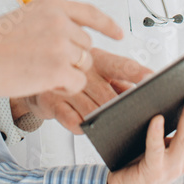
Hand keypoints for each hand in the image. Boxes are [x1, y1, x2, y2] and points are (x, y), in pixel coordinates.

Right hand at [0, 0, 122, 97]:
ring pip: (82, 64)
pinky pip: (76, 82)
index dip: (107, 24)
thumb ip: (49, 21)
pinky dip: (64, 87)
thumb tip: (68, 35)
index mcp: (51, 6)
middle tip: (44, 62)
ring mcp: (61, 44)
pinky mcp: (59, 68)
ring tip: (38, 70)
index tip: (119, 33)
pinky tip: (43, 81)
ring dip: (66, 73)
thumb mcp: (24, 17)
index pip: (89, 12)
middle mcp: (59, 22)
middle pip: (86, 45)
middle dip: (71, 57)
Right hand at [14, 48, 152, 133]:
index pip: (121, 65)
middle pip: (109, 94)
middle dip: (119, 109)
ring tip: (105, 123)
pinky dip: (79, 124)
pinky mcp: (50, 99)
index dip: (137, 73)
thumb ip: (118, 79)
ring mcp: (66, 84)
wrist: (31, 70)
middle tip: (129, 116)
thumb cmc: (70, 71)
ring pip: (92, 109)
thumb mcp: (95, 68)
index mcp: (98, 58)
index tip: (151, 79)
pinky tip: (82, 124)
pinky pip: (69, 118)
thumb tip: (145, 88)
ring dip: (101, 119)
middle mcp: (82, 69)